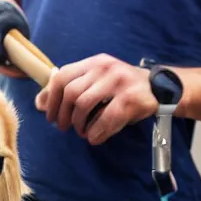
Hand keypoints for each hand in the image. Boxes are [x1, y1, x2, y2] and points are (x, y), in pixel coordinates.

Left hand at [35, 54, 157, 144]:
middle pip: (70, 92)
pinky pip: (104, 119)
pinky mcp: (130, 99)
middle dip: (62, 115)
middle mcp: (105, 68)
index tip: (49, 115)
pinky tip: (94, 138)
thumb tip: (39, 103)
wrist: (161, 88)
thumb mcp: (96, 83)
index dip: (51, 98)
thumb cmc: (122, 89)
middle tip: (63, 128)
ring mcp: (119, 81)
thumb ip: (70, 89)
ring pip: (84, 105)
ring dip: (78, 124)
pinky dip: (95, 132)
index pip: (62, 76)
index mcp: (94, 62)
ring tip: (81, 132)